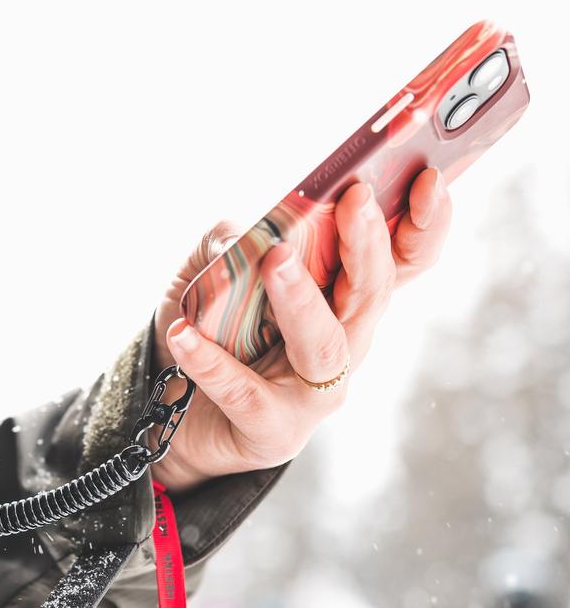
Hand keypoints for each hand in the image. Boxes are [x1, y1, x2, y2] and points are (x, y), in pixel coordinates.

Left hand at [150, 167, 451, 492]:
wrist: (177, 413)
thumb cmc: (212, 335)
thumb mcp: (216, 275)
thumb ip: (232, 242)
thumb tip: (243, 231)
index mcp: (343, 302)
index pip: (401, 263)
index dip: (424, 224)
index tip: (429, 178)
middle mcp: (343, 345)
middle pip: (372, 296)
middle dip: (367, 246)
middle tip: (356, 199)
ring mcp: (313, 394)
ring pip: (322, 344)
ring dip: (301, 299)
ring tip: (275, 258)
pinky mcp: (273, 429)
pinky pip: (245, 393)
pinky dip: (212, 362)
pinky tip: (183, 333)